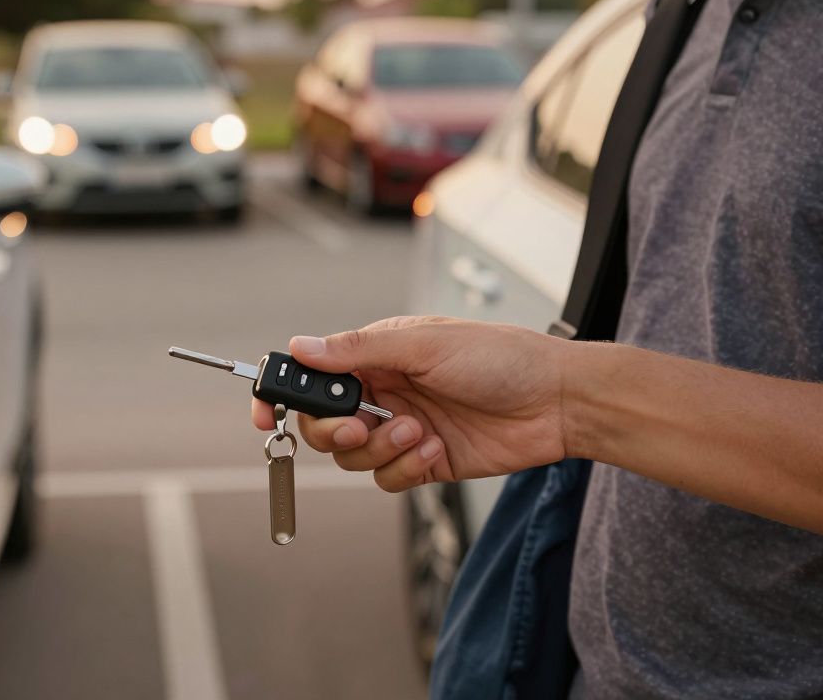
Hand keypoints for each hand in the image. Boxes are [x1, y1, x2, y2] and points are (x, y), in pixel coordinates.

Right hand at [251, 316, 569, 491]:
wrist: (557, 401)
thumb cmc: (501, 357)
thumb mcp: (425, 343)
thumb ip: (359, 348)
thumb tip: (302, 347)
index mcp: (376, 355)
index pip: (313, 375)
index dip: (283, 394)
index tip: (265, 413)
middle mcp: (383, 391)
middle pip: (322, 423)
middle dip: (332, 430)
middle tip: (359, 424)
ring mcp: (401, 429)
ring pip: (351, 456)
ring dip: (378, 449)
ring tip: (417, 433)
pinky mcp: (423, 463)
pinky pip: (386, 479)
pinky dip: (404, 469)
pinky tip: (435, 450)